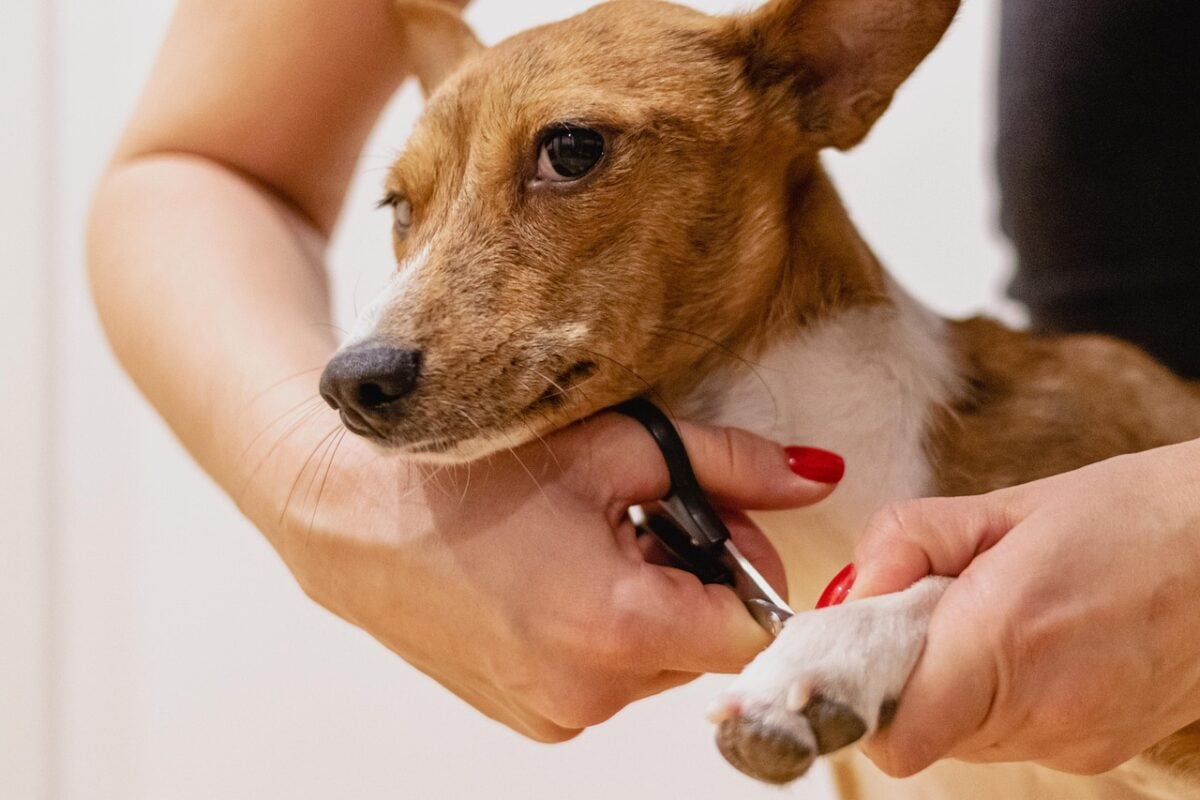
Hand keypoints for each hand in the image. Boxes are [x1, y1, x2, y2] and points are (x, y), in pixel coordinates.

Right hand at [259, 408, 838, 742]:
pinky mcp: (527, 718)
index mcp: (620, 630)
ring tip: (588, 538)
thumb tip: (822, 476)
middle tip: (642, 509)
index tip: (717, 517)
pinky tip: (556, 575)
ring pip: (656, 663)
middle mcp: (591, 696)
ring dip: (649, 603)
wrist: (349, 516)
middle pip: (705, 644)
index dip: (751, 567)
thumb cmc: (472, 473)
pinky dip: (602, 632)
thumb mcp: (615, 448)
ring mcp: (554, 716)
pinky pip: (604, 680)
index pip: (754, 629)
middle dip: (696, 576)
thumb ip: (734, 465)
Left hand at [850, 441, 1199, 775]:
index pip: (893, 733)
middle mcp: (1042, 710)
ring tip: (999, 616)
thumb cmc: (1129, 517)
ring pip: (963, 736)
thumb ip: (905, 544)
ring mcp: (1077, 742)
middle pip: (919, 731)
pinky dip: (1002, 698)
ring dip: (954, 685)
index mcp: (1004, 637)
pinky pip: (1013, 737)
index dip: (860, 695)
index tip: (859, 649)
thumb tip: (850, 594)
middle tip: (936, 609)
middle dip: (907, 674)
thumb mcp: (1001, 505)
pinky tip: (1038, 642)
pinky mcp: (1100, 753)